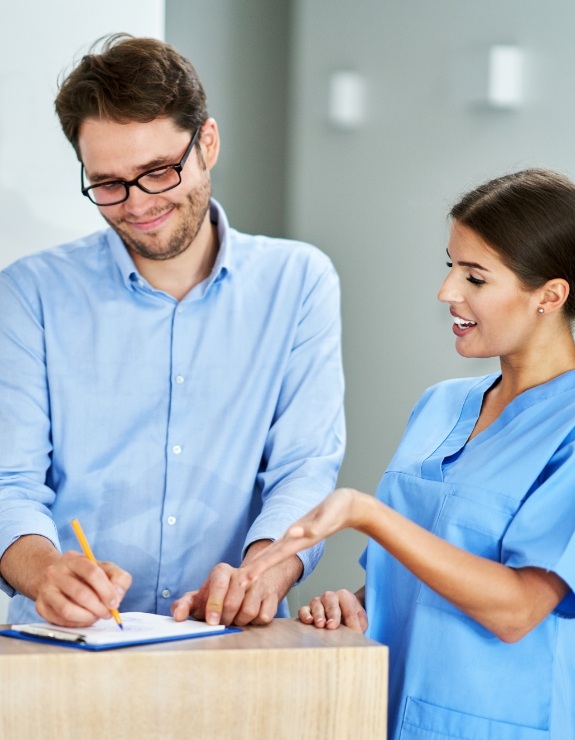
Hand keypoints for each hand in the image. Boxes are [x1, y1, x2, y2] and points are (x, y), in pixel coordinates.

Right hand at [35, 550, 131, 626]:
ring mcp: (46, 590)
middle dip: (98, 607)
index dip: (106, 591)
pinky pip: (59, 620)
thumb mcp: (104, 568)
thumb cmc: (85, 574)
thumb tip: (117, 595)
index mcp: (74, 559)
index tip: (114, 603)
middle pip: (80, 593)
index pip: (92, 573)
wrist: (54, 576)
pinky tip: (83, 619)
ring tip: (95, 617)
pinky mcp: (41, 606)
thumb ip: (118, 578)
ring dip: (86, 617)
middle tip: (107, 614)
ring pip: (67, 609)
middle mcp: (56, 572)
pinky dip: (76, 623)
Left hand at [171, 541, 302, 626]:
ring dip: (240, 622)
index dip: (214, 605)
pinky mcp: (272, 597)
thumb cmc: (218, 596)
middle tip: (222, 623)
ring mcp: (259, 584)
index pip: (219, 585)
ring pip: (249, 612)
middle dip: (225, 619)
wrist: (249, 585)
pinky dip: (255, 623)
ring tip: (235, 619)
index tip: (211, 622)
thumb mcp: (199, 597)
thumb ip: (184, 605)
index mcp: (221, 571)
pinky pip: (264, 617)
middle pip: (233, 603)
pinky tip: (250, 618)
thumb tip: (177, 615)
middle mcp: (242, 574)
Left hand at [239, 488, 362, 585]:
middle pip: (272, 557)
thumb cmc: (339, 510)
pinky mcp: (301, 529)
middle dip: (255, 570)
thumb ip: (312, 527)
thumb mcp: (326, 517)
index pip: (275, 556)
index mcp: (300, 540)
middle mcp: (297, 539)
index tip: (245, 579)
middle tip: (238, 583)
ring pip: (276, 552)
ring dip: (261, 563)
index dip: (260, 567)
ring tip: (247, 575)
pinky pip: (283, 542)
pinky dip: (272, 551)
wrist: (350, 506)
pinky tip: (264, 557)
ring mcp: (298, 535)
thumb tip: (293, 532)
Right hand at [299, 588, 367, 632]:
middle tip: (332, 626)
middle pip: (331, 603)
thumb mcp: (360, 620)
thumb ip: (359, 625)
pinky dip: (305, 614)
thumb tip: (356, 634)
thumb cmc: (352, 617)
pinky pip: (304, 609)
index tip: (354, 632)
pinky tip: (308, 621)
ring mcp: (317, 601)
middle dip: (332, 614)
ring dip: (318, 615)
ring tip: (320, 625)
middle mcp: (330, 596)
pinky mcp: (307, 609)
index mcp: (344, 596)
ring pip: (317, 605)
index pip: (349, 608)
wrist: (343, 613)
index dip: (351, 621)